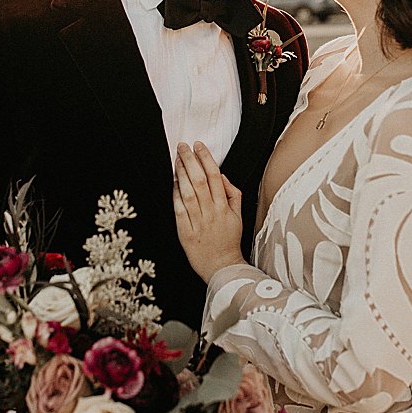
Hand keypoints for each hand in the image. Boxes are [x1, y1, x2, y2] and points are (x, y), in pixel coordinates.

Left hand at [172, 141, 245, 282]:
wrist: (222, 266)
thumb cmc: (229, 240)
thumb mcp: (238, 216)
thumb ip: (233, 194)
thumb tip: (222, 176)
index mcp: (224, 207)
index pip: (214, 176)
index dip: (206, 158)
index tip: (198, 146)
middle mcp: (211, 212)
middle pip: (199, 181)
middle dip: (190, 160)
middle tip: (182, 146)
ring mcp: (197, 222)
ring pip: (188, 193)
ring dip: (181, 173)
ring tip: (177, 159)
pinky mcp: (185, 232)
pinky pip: (179, 210)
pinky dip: (175, 194)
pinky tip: (173, 182)